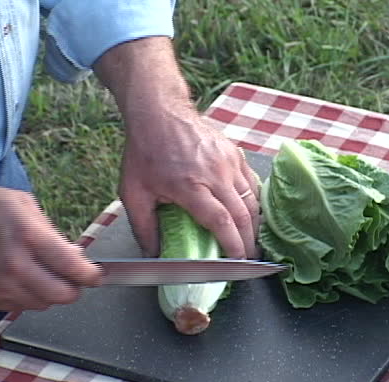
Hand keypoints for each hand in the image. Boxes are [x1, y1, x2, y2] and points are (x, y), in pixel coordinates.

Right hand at [0, 187, 102, 311]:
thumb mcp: (23, 204)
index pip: (72, 267)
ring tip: (43, 275)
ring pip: (42, 304)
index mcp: (28, 236)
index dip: (90, 276)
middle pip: (61, 294)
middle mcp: (14, 264)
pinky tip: (22, 279)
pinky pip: (20, 306)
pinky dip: (28, 297)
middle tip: (73, 279)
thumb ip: (53, 231)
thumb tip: (75, 255)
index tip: (96, 276)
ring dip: (50, 294)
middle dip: (73, 288)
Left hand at [93, 37, 259, 258]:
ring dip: (255, 225)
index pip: (221, 222)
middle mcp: (215, 174)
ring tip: (251, 241)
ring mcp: (229, 163)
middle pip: (243, 215)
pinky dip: (255, 203)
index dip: (233, 245)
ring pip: (252, 201)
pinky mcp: (236, 155)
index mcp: (190, 187)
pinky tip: (250, 216)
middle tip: (248, 260)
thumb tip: (154, 256)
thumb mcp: (133, 192)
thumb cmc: (145, 152)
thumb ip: (144, 227)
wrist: (160, 113)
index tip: (237, 262)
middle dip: (249, 242)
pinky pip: (253, 184)